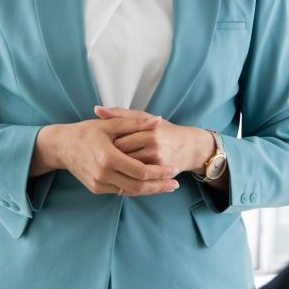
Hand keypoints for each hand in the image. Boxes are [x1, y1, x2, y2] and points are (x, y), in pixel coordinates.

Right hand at [36, 114, 179, 196]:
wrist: (61, 147)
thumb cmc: (86, 132)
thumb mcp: (111, 124)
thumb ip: (136, 123)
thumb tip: (158, 120)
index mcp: (108, 157)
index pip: (141, 171)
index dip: (160, 172)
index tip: (174, 170)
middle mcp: (103, 174)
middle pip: (139, 186)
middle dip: (159, 186)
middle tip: (176, 183)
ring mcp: (99, 183)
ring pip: (131, 191)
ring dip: (150, 190)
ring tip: (166, 186)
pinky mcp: (96, 188)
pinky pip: (121, 191)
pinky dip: (136, 188)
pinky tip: (149, 184)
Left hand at [95, 106, 215, 178]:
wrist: (191, 146)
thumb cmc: (165, 130)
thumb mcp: (145, 117)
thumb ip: (120, 113)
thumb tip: (96, 109)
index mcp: (148, 130)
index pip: (118, 140)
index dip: (107, 144)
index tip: (102, 145)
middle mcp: (154, 147)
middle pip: (122, 156)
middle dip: (111, 158)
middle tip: (104, 157)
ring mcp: (158, 162)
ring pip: (128, 170)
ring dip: (118, 169)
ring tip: (113, 165)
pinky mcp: (161, 174)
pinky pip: (137, 179)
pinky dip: (128, 178)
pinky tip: (123, 174)